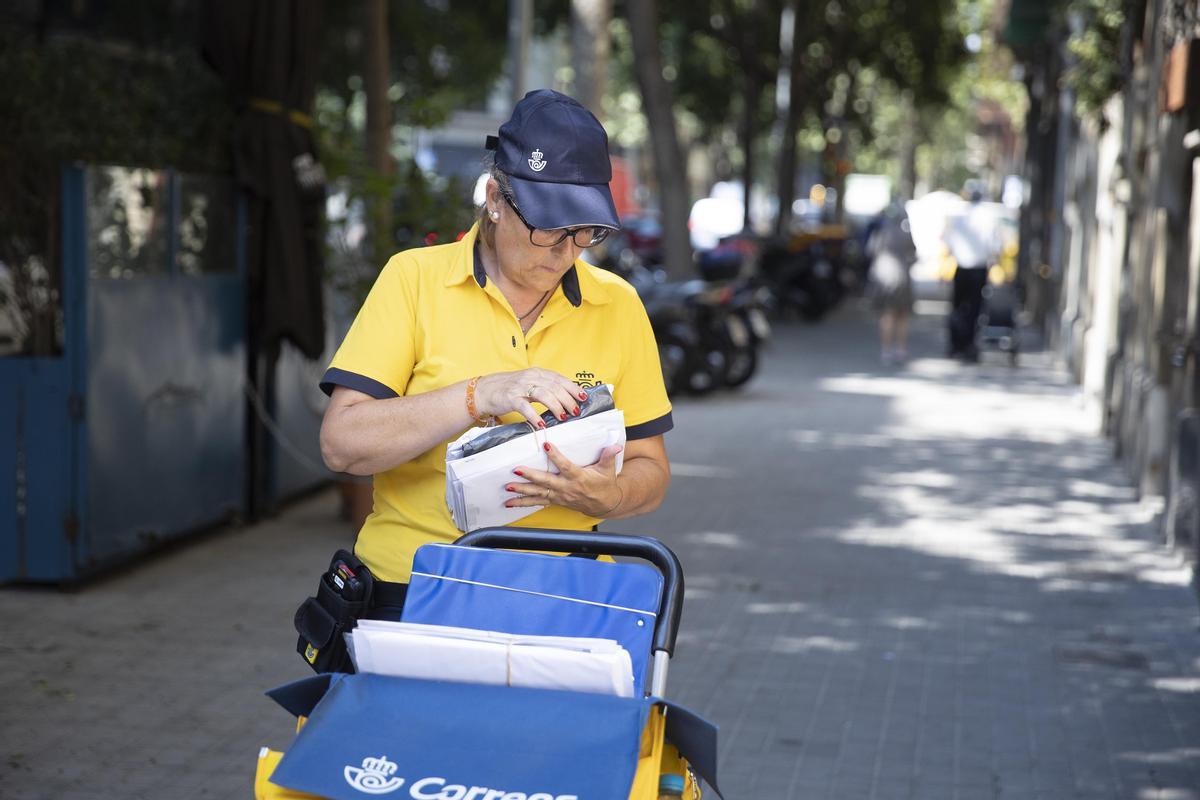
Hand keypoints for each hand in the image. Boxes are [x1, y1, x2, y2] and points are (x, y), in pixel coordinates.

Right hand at [475, 368, 587, 427]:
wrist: (485, 390)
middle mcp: (530, 377)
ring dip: (556, 406)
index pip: (559, 379)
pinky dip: (534, 416)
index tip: (584, 397)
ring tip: (563, 417)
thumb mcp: (530, 384)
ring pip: (543, 394)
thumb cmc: (510, 389)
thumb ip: (546, 387)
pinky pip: (525, 407)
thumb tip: (567, 397)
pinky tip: (541, 424)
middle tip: (575, 411)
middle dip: (568, 399)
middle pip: (554, 387)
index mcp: (537, 373)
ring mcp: (520, 387)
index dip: (573, 388)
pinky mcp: (510, 398)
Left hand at [505, 442, 623, 516]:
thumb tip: (614, 446)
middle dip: (530, 476)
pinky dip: (523, 502)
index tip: (546, 446)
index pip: (565, 466)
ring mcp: (559, 496)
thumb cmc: (605, 484)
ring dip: (522, 491)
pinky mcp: (555, 501)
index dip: (556, 457)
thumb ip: (608, 456)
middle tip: (516, 470)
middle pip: (546, 482)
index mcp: (578, 478)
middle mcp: (566, 488)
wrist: (604, 504)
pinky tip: (510, 502)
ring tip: (508, 488)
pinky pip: (537, 502)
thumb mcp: (608, 470)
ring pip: (538, 494)